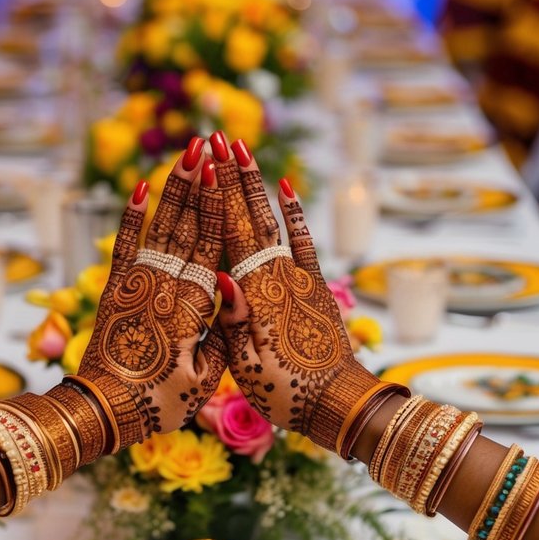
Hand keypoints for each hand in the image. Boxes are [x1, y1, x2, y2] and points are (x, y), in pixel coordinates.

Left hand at [72, 139, 225, 443]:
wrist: (104, 411)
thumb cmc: (162, 401)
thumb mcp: (204, 376)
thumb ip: (221, 334)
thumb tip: (233, 294)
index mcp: (193, 306)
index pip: (210, 245)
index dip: (216, 206)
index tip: (224, 170)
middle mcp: (165, 285)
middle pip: (186, 225)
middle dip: (199, 182)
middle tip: (208, 143)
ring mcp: (137, 283)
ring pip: (160, 226)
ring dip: (173, 188)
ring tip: (185, 153)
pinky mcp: (115, 289)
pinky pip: (124, 245)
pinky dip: (130, 216)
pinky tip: (138, 187)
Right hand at [212, 134, 380, 453]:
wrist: (335, 403)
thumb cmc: (282, 392)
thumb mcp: (245, 365)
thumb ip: (232, 320)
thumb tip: (221, 277)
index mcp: (253, 295)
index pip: (229, 234)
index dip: (217, 194)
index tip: (203, 159)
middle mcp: (276, 276)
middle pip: (248, 216)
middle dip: (232, 174)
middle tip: (216, 136)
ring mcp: (298, 276)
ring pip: (274, 220)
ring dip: (257, 183)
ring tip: (243, 148)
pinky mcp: (316, 284)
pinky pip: (305, 240)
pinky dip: (296, 211)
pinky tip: (285, 185)